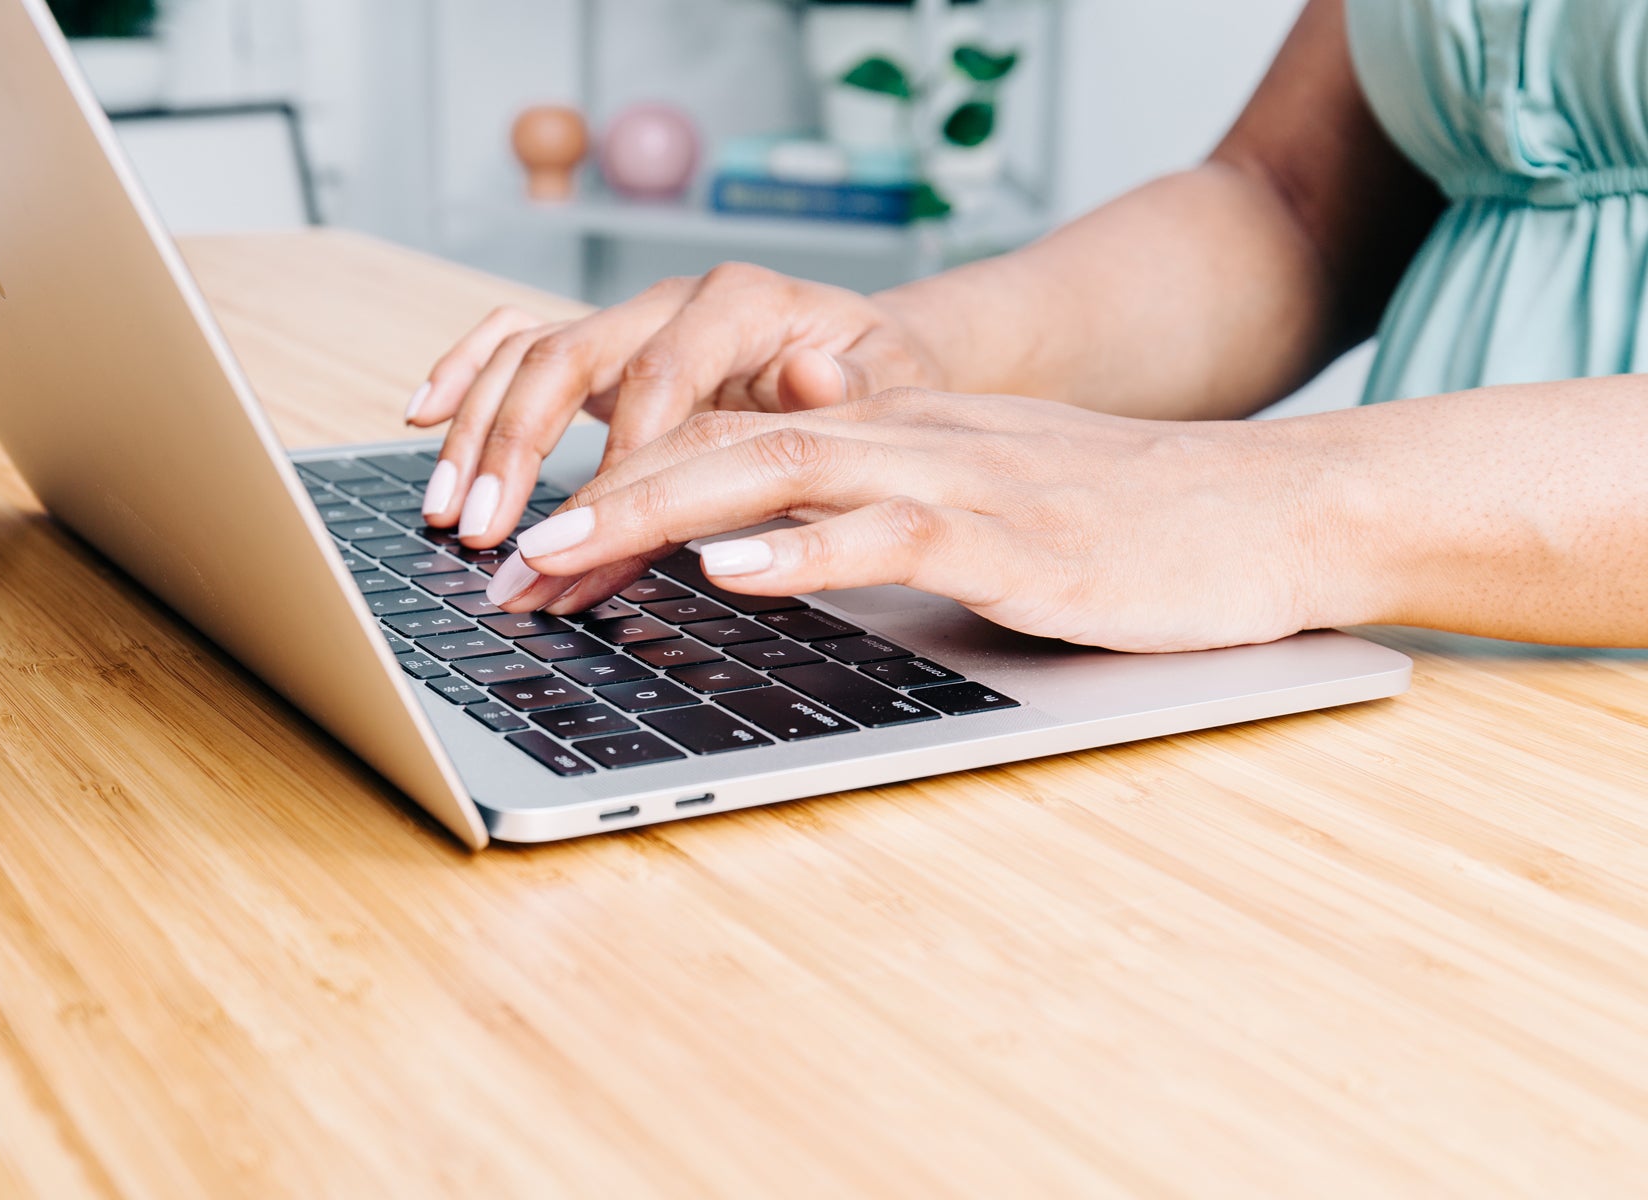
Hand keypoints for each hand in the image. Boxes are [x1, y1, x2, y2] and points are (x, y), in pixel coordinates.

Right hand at [404, 263, 941, 548]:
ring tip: (450, 510)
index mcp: (743, 303)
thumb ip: (849, 390)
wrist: (874, 348)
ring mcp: (633, 319)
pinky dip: (466, 372)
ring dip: (480, 429)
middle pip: (571, 355)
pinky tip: (424, 417)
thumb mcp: (891, 385)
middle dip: (519, 447)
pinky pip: (517, 341)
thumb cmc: (881, 376)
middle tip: (488, 530)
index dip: (618, 457)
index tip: (586, 529)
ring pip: (529, 351)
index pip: (662, 378)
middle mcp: (674, 300)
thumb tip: (811, 377)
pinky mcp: (608, 347)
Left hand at [483, 390, 1355, 653]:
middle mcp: (902, 440)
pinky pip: (890, 531)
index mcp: (886, 436)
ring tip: (559, 554)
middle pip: (718, 450)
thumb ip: (873, 523)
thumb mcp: (977, 511)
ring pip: (776, 474)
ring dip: (654, 513)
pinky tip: (730, 569)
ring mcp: (955, 482)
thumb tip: (762, 560)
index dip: (612, 496)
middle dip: (595, 505)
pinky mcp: (1012, 536)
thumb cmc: (1120, 522)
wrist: (1263, 509)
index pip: (721, 449)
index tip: (531, 562)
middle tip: (500, 565)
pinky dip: (802, 549)